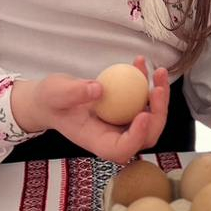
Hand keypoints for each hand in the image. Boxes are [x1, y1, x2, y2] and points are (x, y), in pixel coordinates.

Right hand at [11, 57, 169, 162]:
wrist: (52, 98)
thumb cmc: (51, 100)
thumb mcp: (55, 93)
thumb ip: (73, 92)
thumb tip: (99, 89)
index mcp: (96, 141)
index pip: (121, 149)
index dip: (137, 137)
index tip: (142, 114)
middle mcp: (113, 135)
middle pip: (145, 136)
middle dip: (157, 115)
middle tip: (157, 89)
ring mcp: (122, 123)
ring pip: (150, 118)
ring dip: (160, 97)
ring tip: (158, 72)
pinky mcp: (125, 108)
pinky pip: (143, 99)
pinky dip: (147, 82)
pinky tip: (140, 62)